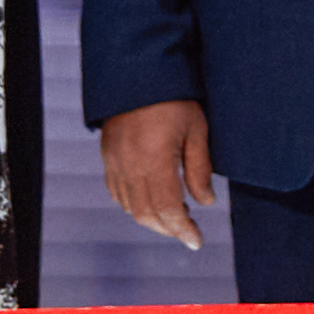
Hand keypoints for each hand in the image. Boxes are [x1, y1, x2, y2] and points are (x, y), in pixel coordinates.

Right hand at [95, 102, 220, 251]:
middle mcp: (130, 166)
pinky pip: (117, 193)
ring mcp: (115, 162)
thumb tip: (205, 202)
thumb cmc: (173, 98)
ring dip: (152, 219)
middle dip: (169, 229)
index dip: (183, 229)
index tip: (196, 241)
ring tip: (175, 216)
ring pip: (130, 207)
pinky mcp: (107, 157)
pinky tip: (151, 201)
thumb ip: (200, 168)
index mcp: (154, 160)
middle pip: (147, 214)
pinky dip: (134, 205)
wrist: (137, 73)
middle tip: (189, 233)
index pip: (168, 209)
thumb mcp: (196, 130)